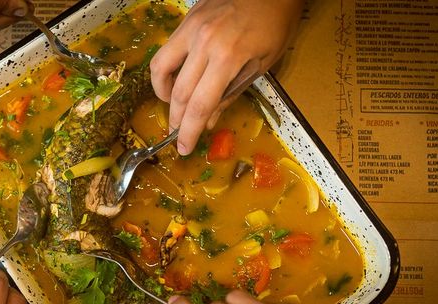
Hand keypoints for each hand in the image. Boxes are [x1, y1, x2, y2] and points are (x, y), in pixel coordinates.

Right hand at [150, 0, 302, 154]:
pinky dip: (165, 71)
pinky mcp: (186, 20)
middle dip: (177, 119)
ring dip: (163, 94)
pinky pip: (166, 50)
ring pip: (161, 69)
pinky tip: (175, 80)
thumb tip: (207, 121)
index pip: (200, 105)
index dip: (189, 131)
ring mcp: (191, 29)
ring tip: (173, 106)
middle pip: (179, 93)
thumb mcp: (262, 64)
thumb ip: (231, 93)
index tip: (184, 148)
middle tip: (177, 134)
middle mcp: (203, 43)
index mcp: (228, 57)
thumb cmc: (276, 24)